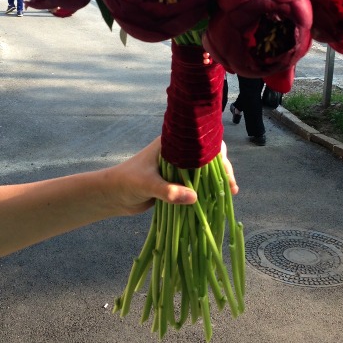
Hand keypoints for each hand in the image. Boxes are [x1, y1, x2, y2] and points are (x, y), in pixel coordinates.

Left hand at [103, 137, 238, 216]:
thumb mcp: (147, 184)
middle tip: (231, 187)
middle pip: (208, 157)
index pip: (201, 142)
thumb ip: (168, 191)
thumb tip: (194, 197)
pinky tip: (217, 200)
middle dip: (222, 169)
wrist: (112, 195)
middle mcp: (178, 153)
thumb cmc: (126, 182)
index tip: (224, 170)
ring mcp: (178, 168)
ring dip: (217, 181)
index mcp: (172, 144)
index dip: (217, 154)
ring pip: (204, 171)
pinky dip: (208, 191)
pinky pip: (196, 185)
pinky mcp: (176, 182)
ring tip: (230, 194)